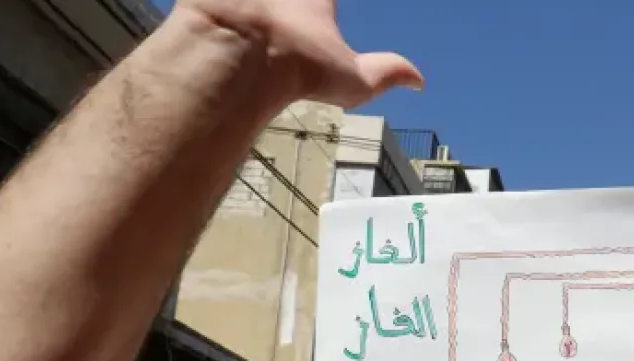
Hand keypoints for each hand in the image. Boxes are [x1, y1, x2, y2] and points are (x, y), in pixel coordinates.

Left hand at [169, 0, 422, 108]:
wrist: (237, 48)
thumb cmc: (296, 64)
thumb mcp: (350, 80)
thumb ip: (385, 74)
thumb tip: (420, 80)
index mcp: (314, 0)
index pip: (325, 1)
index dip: (325, 8)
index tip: (326, 11)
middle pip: (284, 7)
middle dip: (285, 14)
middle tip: (283, 22)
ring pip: (248, 7)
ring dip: (248, 10)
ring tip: (251, 16)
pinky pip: (213, 3)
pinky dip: (215, 9)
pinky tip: (216, 14)